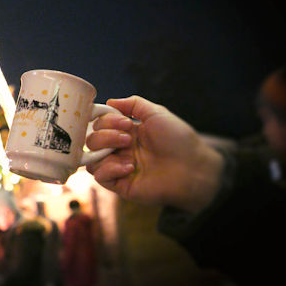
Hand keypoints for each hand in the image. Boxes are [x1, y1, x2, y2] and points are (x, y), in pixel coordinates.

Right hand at [86, 96, 223, 213]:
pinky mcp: (120, 185)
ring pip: (91, 158)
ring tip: (128, 149)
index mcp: (126, 133)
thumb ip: (133, 104)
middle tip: (128, 137)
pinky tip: (129, 167)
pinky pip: (100, 177)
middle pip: (92, 140)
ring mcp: (118, 167)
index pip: (100, 124)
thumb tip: (109, 101)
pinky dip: (109, 169)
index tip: (126, 121)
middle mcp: (119, 150)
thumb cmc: (179, 141)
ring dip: (105, 149)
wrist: (193, 168)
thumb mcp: (157, 113)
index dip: (106, 120)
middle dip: (106, 134)